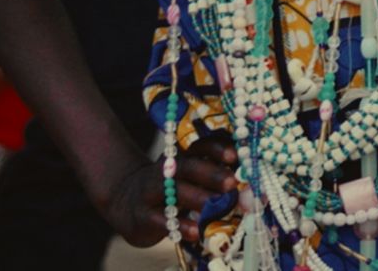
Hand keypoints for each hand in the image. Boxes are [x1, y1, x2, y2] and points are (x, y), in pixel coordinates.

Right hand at [98, 143, 235, 248]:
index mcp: (181, 157)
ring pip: (174, 192)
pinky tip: (197, 231)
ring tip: (218, 207)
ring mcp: (151, 192)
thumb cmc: (171, 189)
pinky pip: (161, 219)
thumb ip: (216, 177)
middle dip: (212, 174)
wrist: (124, 201)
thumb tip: (253, 188)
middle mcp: (165, 170)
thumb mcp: (188, 177)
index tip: (234, 156)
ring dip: (198, 199)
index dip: (216, 149)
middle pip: (188, 167)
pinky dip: (180, 226)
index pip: (199, 147)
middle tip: (232, 183)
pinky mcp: (142, 216)